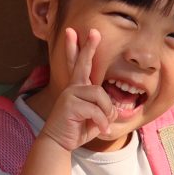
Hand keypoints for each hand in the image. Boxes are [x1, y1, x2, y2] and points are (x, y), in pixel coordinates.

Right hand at [39, 27, 117, 152]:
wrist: (58, 143)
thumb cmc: (76, 130)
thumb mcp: (95, 118)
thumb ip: (104, 110)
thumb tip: (115, 110)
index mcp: (78, 88)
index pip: (80, 65)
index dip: (81, 49)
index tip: (83, 33)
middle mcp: (73, 87)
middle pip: (82, 64)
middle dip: (89, 47)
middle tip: (94, 31)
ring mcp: (70, 94)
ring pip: (100, 95)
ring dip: (106, 112)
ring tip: (104, 124)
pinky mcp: (70, 104)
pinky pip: (96, 110)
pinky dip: (102, 122)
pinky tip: (101, 130)